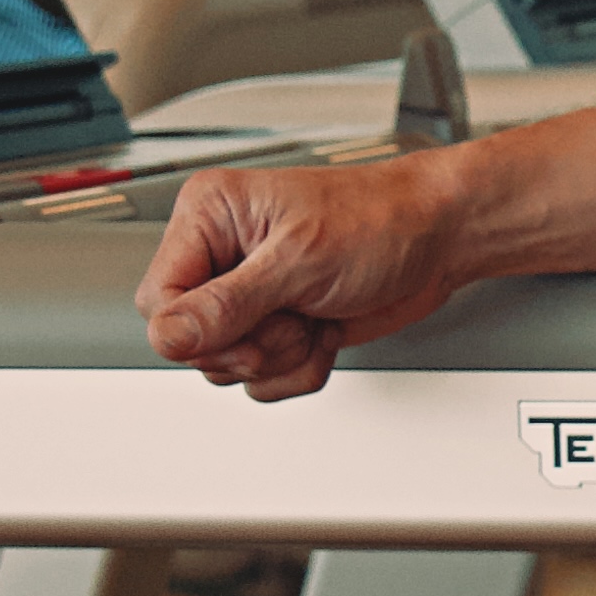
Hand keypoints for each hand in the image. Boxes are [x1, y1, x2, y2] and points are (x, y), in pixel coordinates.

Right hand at [137, 155, 474, 401]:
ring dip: (281, 357)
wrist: (437, 239)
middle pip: (189, 341)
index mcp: (209, 216)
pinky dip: (299, 368)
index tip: (245, 329)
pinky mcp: (277, 326)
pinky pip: (263, 379)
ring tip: (313, 314)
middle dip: (250, 345)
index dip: (195, 330)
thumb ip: (227, 305)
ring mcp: (249, 295)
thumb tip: (170, 335)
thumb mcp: (298, 260)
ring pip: (227, 366)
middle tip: (291, 316)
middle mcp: (222, 254)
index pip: (158, 300)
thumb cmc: (378, 220)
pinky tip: (324, 331)